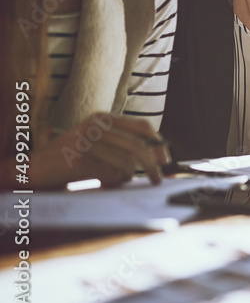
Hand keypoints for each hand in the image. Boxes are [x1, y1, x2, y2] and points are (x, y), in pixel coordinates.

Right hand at [14, 113, 169, 189]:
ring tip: (116, 180)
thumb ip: (120, 144)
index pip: (142, 127)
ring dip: (126, 177)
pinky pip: (110, 174)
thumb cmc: (69, 159)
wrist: (32, 168)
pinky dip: (113, 182)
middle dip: (152, 166)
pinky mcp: (78, 160)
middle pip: (137, 147)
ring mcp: (86, 142)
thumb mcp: (95, 142)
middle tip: (156, 180)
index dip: (158, 144)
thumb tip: (155, 157)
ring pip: (125, 163)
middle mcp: (95, 126)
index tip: (165, 160)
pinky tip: (105, 183)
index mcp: (103, 118)